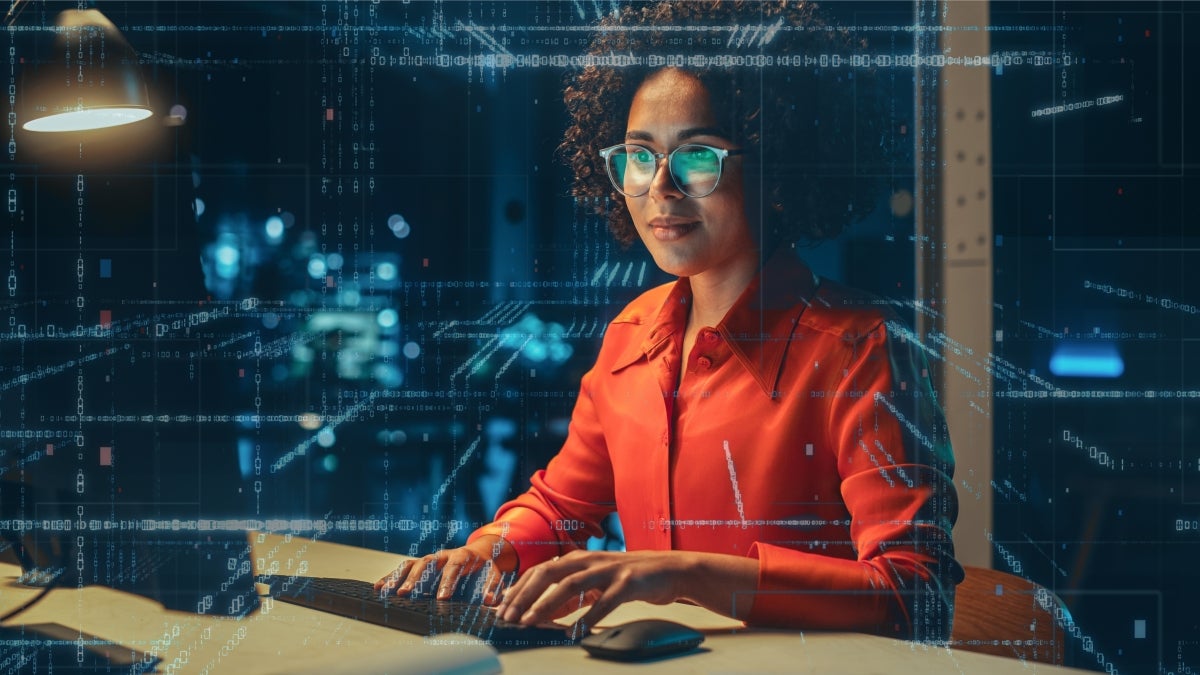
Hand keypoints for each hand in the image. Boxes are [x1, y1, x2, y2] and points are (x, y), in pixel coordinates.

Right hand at [374, 535, 516, 603]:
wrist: (478, 553)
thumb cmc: (483, 567)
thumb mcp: (493, 574)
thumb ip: (492, 587)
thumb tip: (489, 601)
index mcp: (462, 556)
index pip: (453, 567)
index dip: (447, 582)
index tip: (442, 597)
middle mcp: (442, 555)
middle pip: (426, 563)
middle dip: (416, 579)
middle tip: (405, 594)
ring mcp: (430, 559)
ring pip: (411, 564)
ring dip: (398, 577)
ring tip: (386, 592)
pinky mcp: (420, 564)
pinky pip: (403, 568)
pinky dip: (391, 576)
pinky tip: (379, 588)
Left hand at [494, 550, 690, 630]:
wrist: (668, 570)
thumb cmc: (628, 577)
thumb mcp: (595, 583)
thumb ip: (570, 595)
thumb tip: (543, 612)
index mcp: (578, 559)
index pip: (540, 571)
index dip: (519, 588)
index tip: (502, 607)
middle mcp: (589, 560)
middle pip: (548, 573)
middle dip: (525, 595)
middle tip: (509, 615)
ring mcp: (608, 570)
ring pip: (571, 585)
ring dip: (547, 604)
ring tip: (532, 620)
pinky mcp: (627, 582)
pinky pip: (604, 602)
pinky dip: (587, 617)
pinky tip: (575, 632)